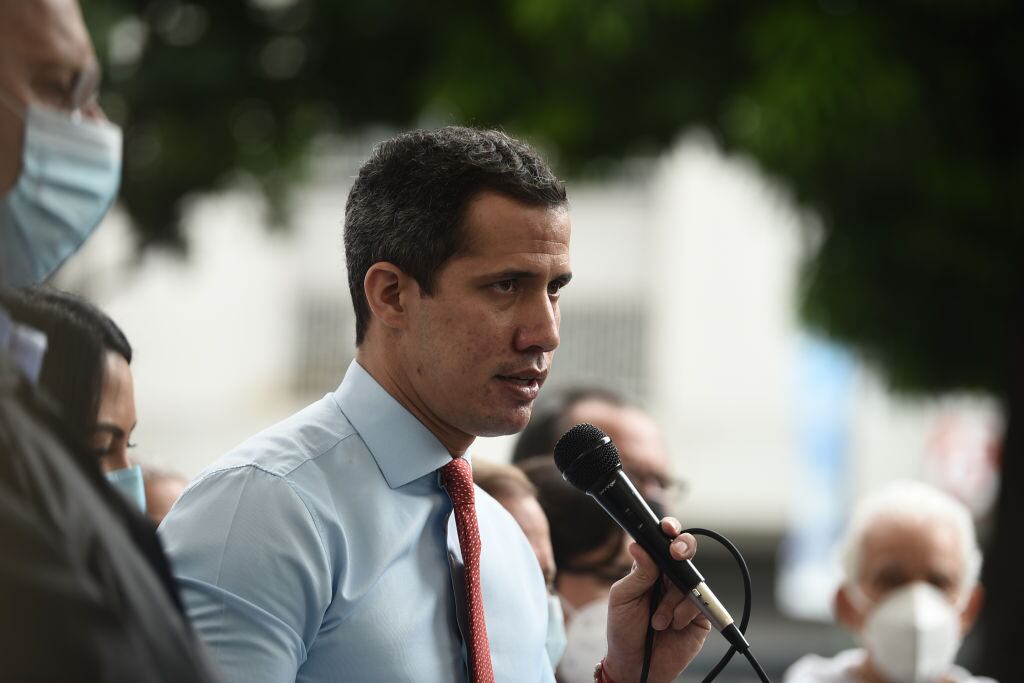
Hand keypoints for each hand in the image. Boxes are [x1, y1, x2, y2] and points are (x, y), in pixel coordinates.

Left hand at [603, 518, 710, 682]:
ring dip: (673, 600)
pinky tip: (673, 626)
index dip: (668, 532)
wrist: (635, 665)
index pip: (661, 544)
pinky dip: (684, 613)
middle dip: (683, 548)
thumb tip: (639, 546)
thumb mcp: (622, 599)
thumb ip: (636, 573)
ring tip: (658, 621)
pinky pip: (699, 603)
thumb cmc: (623, 630)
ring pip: (690, 581)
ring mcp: (685, 596)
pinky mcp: (699, 615)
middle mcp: (670, 579)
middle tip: (676, 554)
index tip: (668, 528)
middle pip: (685, 553)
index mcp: (650, 569)